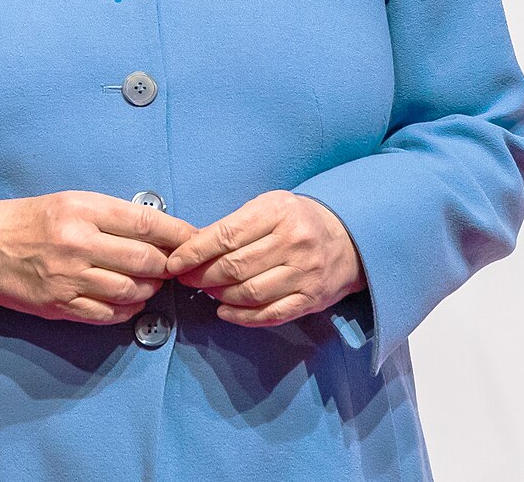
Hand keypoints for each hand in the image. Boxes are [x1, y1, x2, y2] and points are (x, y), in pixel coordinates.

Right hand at [0, 191, 196, 324]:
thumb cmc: (30, 220)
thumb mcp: (70, 202)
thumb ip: (110, 215)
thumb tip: (155, 231)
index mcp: (82, 210)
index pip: (144, 223)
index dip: (177, 233)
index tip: (194, 238)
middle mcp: (78, 243)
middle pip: (144, 260)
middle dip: (167, 266)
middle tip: (175, 265)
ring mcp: (70, 278)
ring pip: (131, 291)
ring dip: (150, 289)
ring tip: (152, 282)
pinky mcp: (61, 306)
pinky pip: (108, 315)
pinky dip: (127, 311)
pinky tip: (130, 301)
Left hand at [164, 191, 365, 325]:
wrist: (348, 238)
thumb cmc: (297, 220)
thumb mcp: (269, 206)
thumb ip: (235, 224)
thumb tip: (193, 247)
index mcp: (278, 211)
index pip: (226, 235)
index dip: (195, 252)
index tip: (175, 262)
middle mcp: (293, 241)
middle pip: (235, 266)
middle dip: (203, 275)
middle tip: (187, 278)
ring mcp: (304, 272)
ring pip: (249, 292)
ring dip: (219, 295)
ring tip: (206, 291)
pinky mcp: (312, 299)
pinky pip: (270, 314)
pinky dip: (242, 317)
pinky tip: (225, 311)